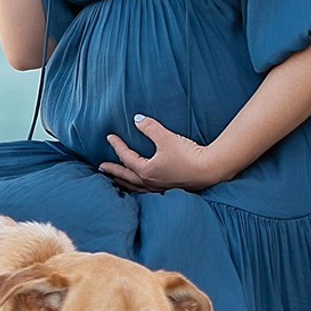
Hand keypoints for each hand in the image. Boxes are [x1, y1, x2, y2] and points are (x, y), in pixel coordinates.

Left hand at [99, 115, 220, 191]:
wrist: (208, 169)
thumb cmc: (187, 155)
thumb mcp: (166, 138)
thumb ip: (150, 128)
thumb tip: (137, 120)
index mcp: (146, 171)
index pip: (126, 157)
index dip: (117, 146)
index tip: (109, 137)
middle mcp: (150, 182)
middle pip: (126, 177)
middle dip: (113, 171)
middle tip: (102, 168)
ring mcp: (159, 188)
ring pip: (136, 187)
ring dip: (124, 182)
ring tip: (118, 180)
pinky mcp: (170, 189)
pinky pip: (147, 191)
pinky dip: (138, 188)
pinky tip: (141, 186)